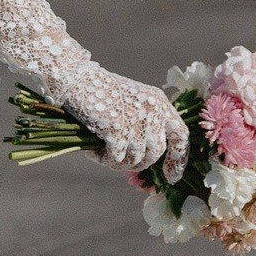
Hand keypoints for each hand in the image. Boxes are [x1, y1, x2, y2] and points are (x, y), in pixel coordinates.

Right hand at [47, 59, 189, 182]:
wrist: (75, 78)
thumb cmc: (99, 91)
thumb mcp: (131, 102)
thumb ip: (145, 124)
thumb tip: (147, 160)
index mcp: (159, 102)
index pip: (180, 135)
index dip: (178, 159)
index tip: (170, 177)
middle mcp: (153, 110)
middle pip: (156, 152)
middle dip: (139, 163)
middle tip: (118, 162)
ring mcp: (136, 120)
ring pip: (136, 159)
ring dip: (118, 163)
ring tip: (101, 154)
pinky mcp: (118, 129)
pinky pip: (117, 159)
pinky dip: (104, 159)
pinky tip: (92, 152)